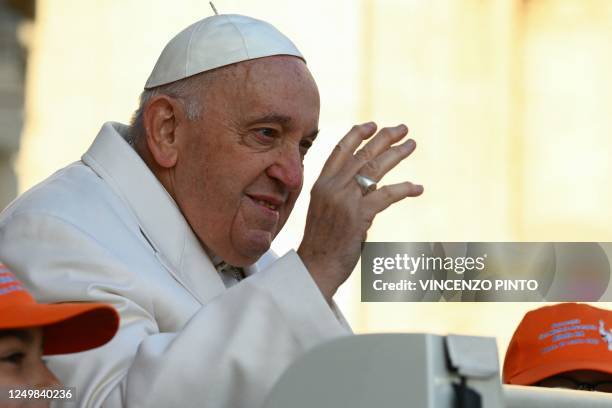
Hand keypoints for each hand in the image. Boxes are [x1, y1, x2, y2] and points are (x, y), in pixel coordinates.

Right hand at [298, 122, 422, 302]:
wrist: (314, 267)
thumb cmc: (321, 244)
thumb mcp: (325, 211)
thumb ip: (344, 194)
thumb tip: (370, 185)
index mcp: (321, 184)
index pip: (340, 151)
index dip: (357, 134)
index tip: (372, 125)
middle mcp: (331, 187)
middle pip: (362, 154)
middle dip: (384, 138)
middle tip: (402, 128)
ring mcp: (345, 200)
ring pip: (374, 169)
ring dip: (396, 154)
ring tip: (411, 144)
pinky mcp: (358, 216)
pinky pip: (386, 195)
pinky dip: (404, 189)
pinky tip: (417, 188)